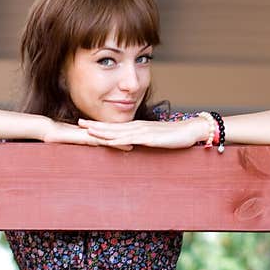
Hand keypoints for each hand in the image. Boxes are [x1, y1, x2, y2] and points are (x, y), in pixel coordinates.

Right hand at [42, 120, 132, 150]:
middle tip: (144, 140)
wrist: (46, 129)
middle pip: (116, 134)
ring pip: (112, 137)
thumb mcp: (74, 139)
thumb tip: (93, 143)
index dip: (125, 135)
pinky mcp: (85, 138)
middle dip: (130, 137)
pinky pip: (102, 141)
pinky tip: (122, 146)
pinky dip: (112, 144)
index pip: (113, 133)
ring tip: (138, 145)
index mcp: (94, 132)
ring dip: (124, 141)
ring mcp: (90, 134)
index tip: (137, 138)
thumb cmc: (57, 135)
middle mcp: (94, 132)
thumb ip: (84, 140)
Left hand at [78, 118, 207, 149]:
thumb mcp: (156, 138)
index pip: (115, 126)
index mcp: (137, 127)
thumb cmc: (175, 135)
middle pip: (112, 126)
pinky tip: (108, 141)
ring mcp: (142, 132)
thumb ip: (144, 141)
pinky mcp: (149, 137)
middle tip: (79, 123)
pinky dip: (118, 140)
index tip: (87, 125)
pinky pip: (130, 139)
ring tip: (88, 131)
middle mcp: (137, 127)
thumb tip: (135, 145)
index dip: (100, 125)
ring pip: (118, 131)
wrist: (191, 130)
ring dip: (103, 131)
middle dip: (95, 125)